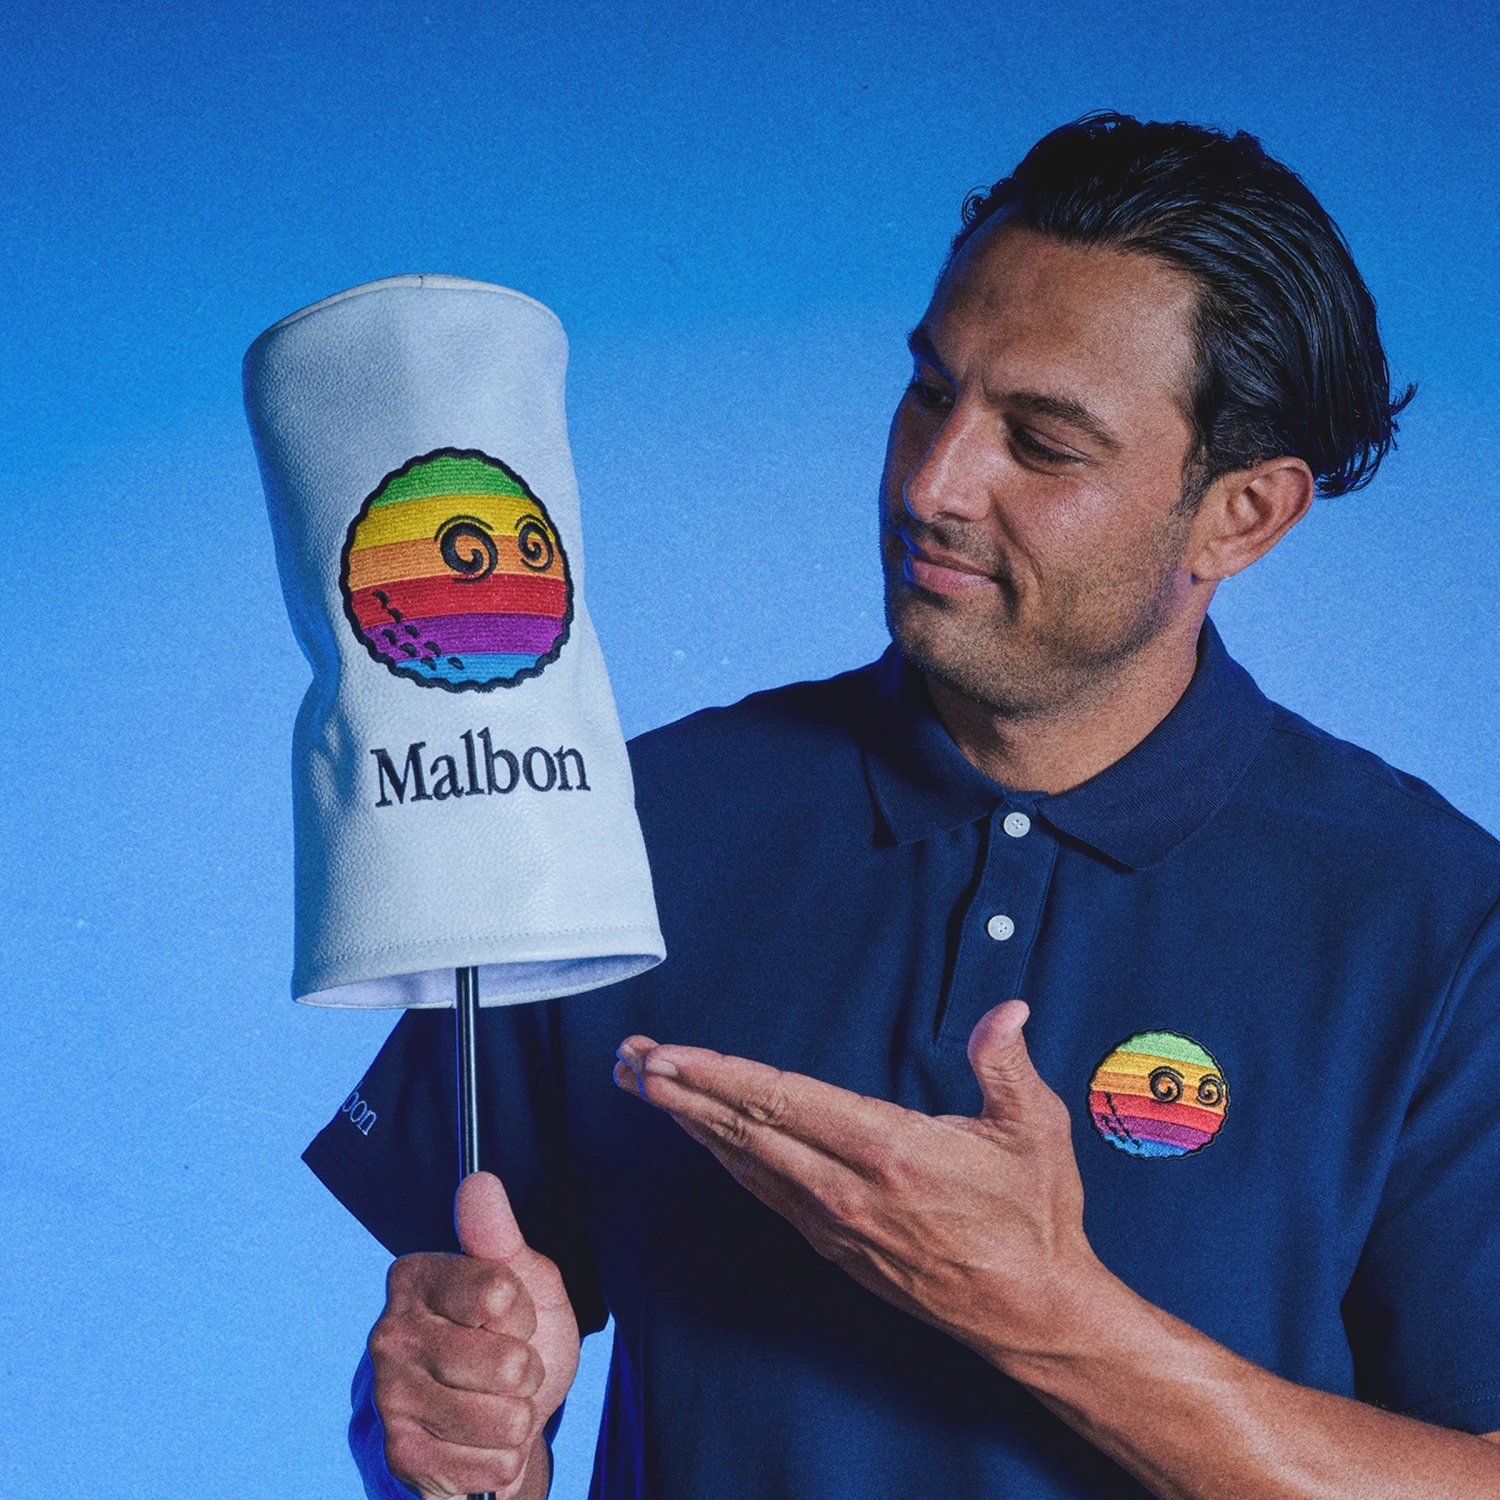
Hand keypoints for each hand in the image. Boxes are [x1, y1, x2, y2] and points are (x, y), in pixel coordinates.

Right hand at [369, 1172, 579, 1499]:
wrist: (492, 1422)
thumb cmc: (511, 1341)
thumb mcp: (524, 1282)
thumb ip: (500, 1235)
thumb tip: (480, 1181)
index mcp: (416, 1278)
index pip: (500, 1291)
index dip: (523, 1310)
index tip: (508, 1311)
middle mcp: (390, 1334)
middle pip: (507, 1362)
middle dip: (528, 1369)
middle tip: (509, 1365)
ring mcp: (391, 1397)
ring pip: (504, 1417)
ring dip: (519, 1415)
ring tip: (499, 1403)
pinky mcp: (402, 1454)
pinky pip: (492, 1462)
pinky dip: (504, 1457)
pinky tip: (483, 1440)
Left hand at [613, 1000, 1108, 1364]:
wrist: (1033, 1313)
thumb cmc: (1035, 1218)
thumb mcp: (1034, 1130)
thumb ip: (1006, 1064)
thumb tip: (1008, 1010)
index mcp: (889, 1150)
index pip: (782, 1100)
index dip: (716, 1075)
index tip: (668, 1054)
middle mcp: (848, 1189)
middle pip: (744, 1129)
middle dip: (678, 1092)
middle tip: (628, 1060)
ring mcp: (835, 1223)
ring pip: (745, 1162)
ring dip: (689, 1122)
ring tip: (643, 1088)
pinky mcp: (834, 1246)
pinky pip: (765, 1191)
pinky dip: (725, 1158)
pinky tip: (702, 1137)